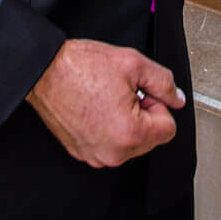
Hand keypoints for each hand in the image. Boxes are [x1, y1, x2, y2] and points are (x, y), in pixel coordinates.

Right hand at [26, 38, 184, 167]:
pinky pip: (109, 144)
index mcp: (130, 134)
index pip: (168, 128)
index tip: (140, 92)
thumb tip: (176, 99)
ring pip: (129, 142)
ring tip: (105, 99)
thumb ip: (164, 82)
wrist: (43, 70)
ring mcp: (95, 156)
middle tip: (120, 92)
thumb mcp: (133, 63)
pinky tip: (94, 108)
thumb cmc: (80, 66)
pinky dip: (107, 128)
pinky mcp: (81, 152)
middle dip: (142, 114)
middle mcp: (113, 153)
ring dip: (125, 122)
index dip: (157, 104)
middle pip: (150, 138)